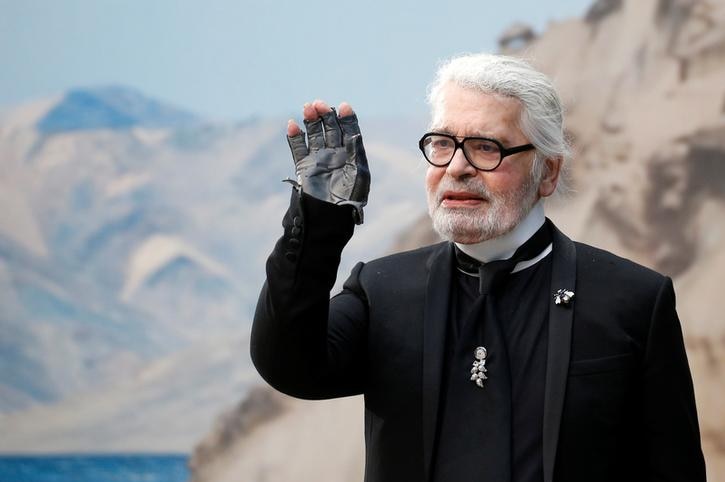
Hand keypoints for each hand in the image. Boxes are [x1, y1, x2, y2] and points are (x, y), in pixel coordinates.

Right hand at [286, 100, 369, 224]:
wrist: (328, 217)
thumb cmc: (348, 198)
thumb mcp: (358, 173)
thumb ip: (356, 151)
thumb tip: (354, 132)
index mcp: (351, 154)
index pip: (348, 129)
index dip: (346, 117)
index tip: (342, 106)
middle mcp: (335, 154)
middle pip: (330, 127)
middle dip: (325, 114)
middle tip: (319, 104)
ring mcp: (318, 159)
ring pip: (314, 134)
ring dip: (311, 120)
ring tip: (308, 108)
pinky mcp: (304, 166)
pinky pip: (298, 147)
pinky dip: (295, 136)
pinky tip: (292, 124)